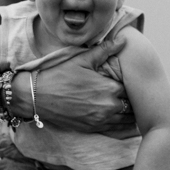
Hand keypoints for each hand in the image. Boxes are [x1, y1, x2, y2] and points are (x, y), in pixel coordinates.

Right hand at [23, 38, 137, 135]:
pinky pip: (116, 129)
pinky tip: (122, 119)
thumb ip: (105, 50)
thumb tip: (123, 40)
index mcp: (109, 88)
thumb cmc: (59, 75)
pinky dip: (122, 125)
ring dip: (129, 113)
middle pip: (131, 104)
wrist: (37, 96)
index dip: (130, 84)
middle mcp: (108, 106)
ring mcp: (100, 120)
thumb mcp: (82, 59)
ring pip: (126, 119)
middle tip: (132, 93)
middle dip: (131, 99)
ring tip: (129, 106)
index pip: (131, 88)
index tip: (129, 80)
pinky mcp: (93, 128)